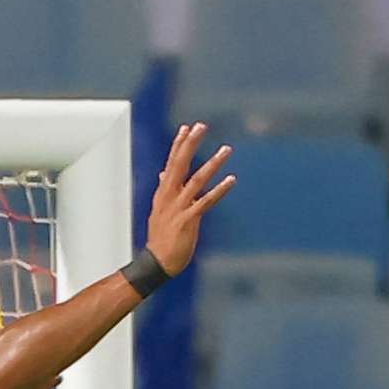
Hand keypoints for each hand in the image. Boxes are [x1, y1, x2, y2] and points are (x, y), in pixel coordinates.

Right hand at [142, 121, 236, 273]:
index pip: (171, 163)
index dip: (179, 145)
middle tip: (200, 126)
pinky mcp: (189, 220)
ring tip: (226, 149)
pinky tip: (231, 180)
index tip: (186, 127)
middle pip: (179, 164)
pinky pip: (206, 201)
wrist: (157, 262)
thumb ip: (164, 189)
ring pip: (196, 179)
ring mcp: (178, 207)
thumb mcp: (160, 210)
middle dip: (190, 144)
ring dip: (212, 163)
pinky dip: (219, 190)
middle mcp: (169, 196)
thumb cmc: (161, 237)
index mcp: (163, 193)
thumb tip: (163, 173)